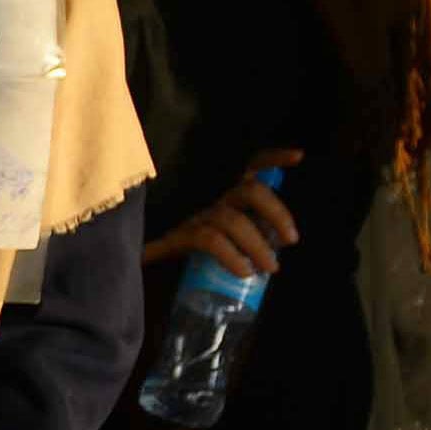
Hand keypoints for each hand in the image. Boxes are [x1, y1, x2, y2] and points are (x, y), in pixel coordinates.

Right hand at [143, 151, 302, 278]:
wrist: (132, 265)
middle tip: (291, 240)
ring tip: (271, 268)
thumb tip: (271, 250)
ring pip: (233, 219)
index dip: (271, 159)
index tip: (297, 157)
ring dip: (258, 244)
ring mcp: (190, 215)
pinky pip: (211, 240)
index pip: (246, 166)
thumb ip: (233, 234)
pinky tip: (244, 273)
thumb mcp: (209, 235)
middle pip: (250, 191)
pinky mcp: (175, 236)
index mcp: (217, 191)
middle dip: (276, 212)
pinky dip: (232, 256)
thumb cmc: (172, 250)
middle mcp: (206, 197)